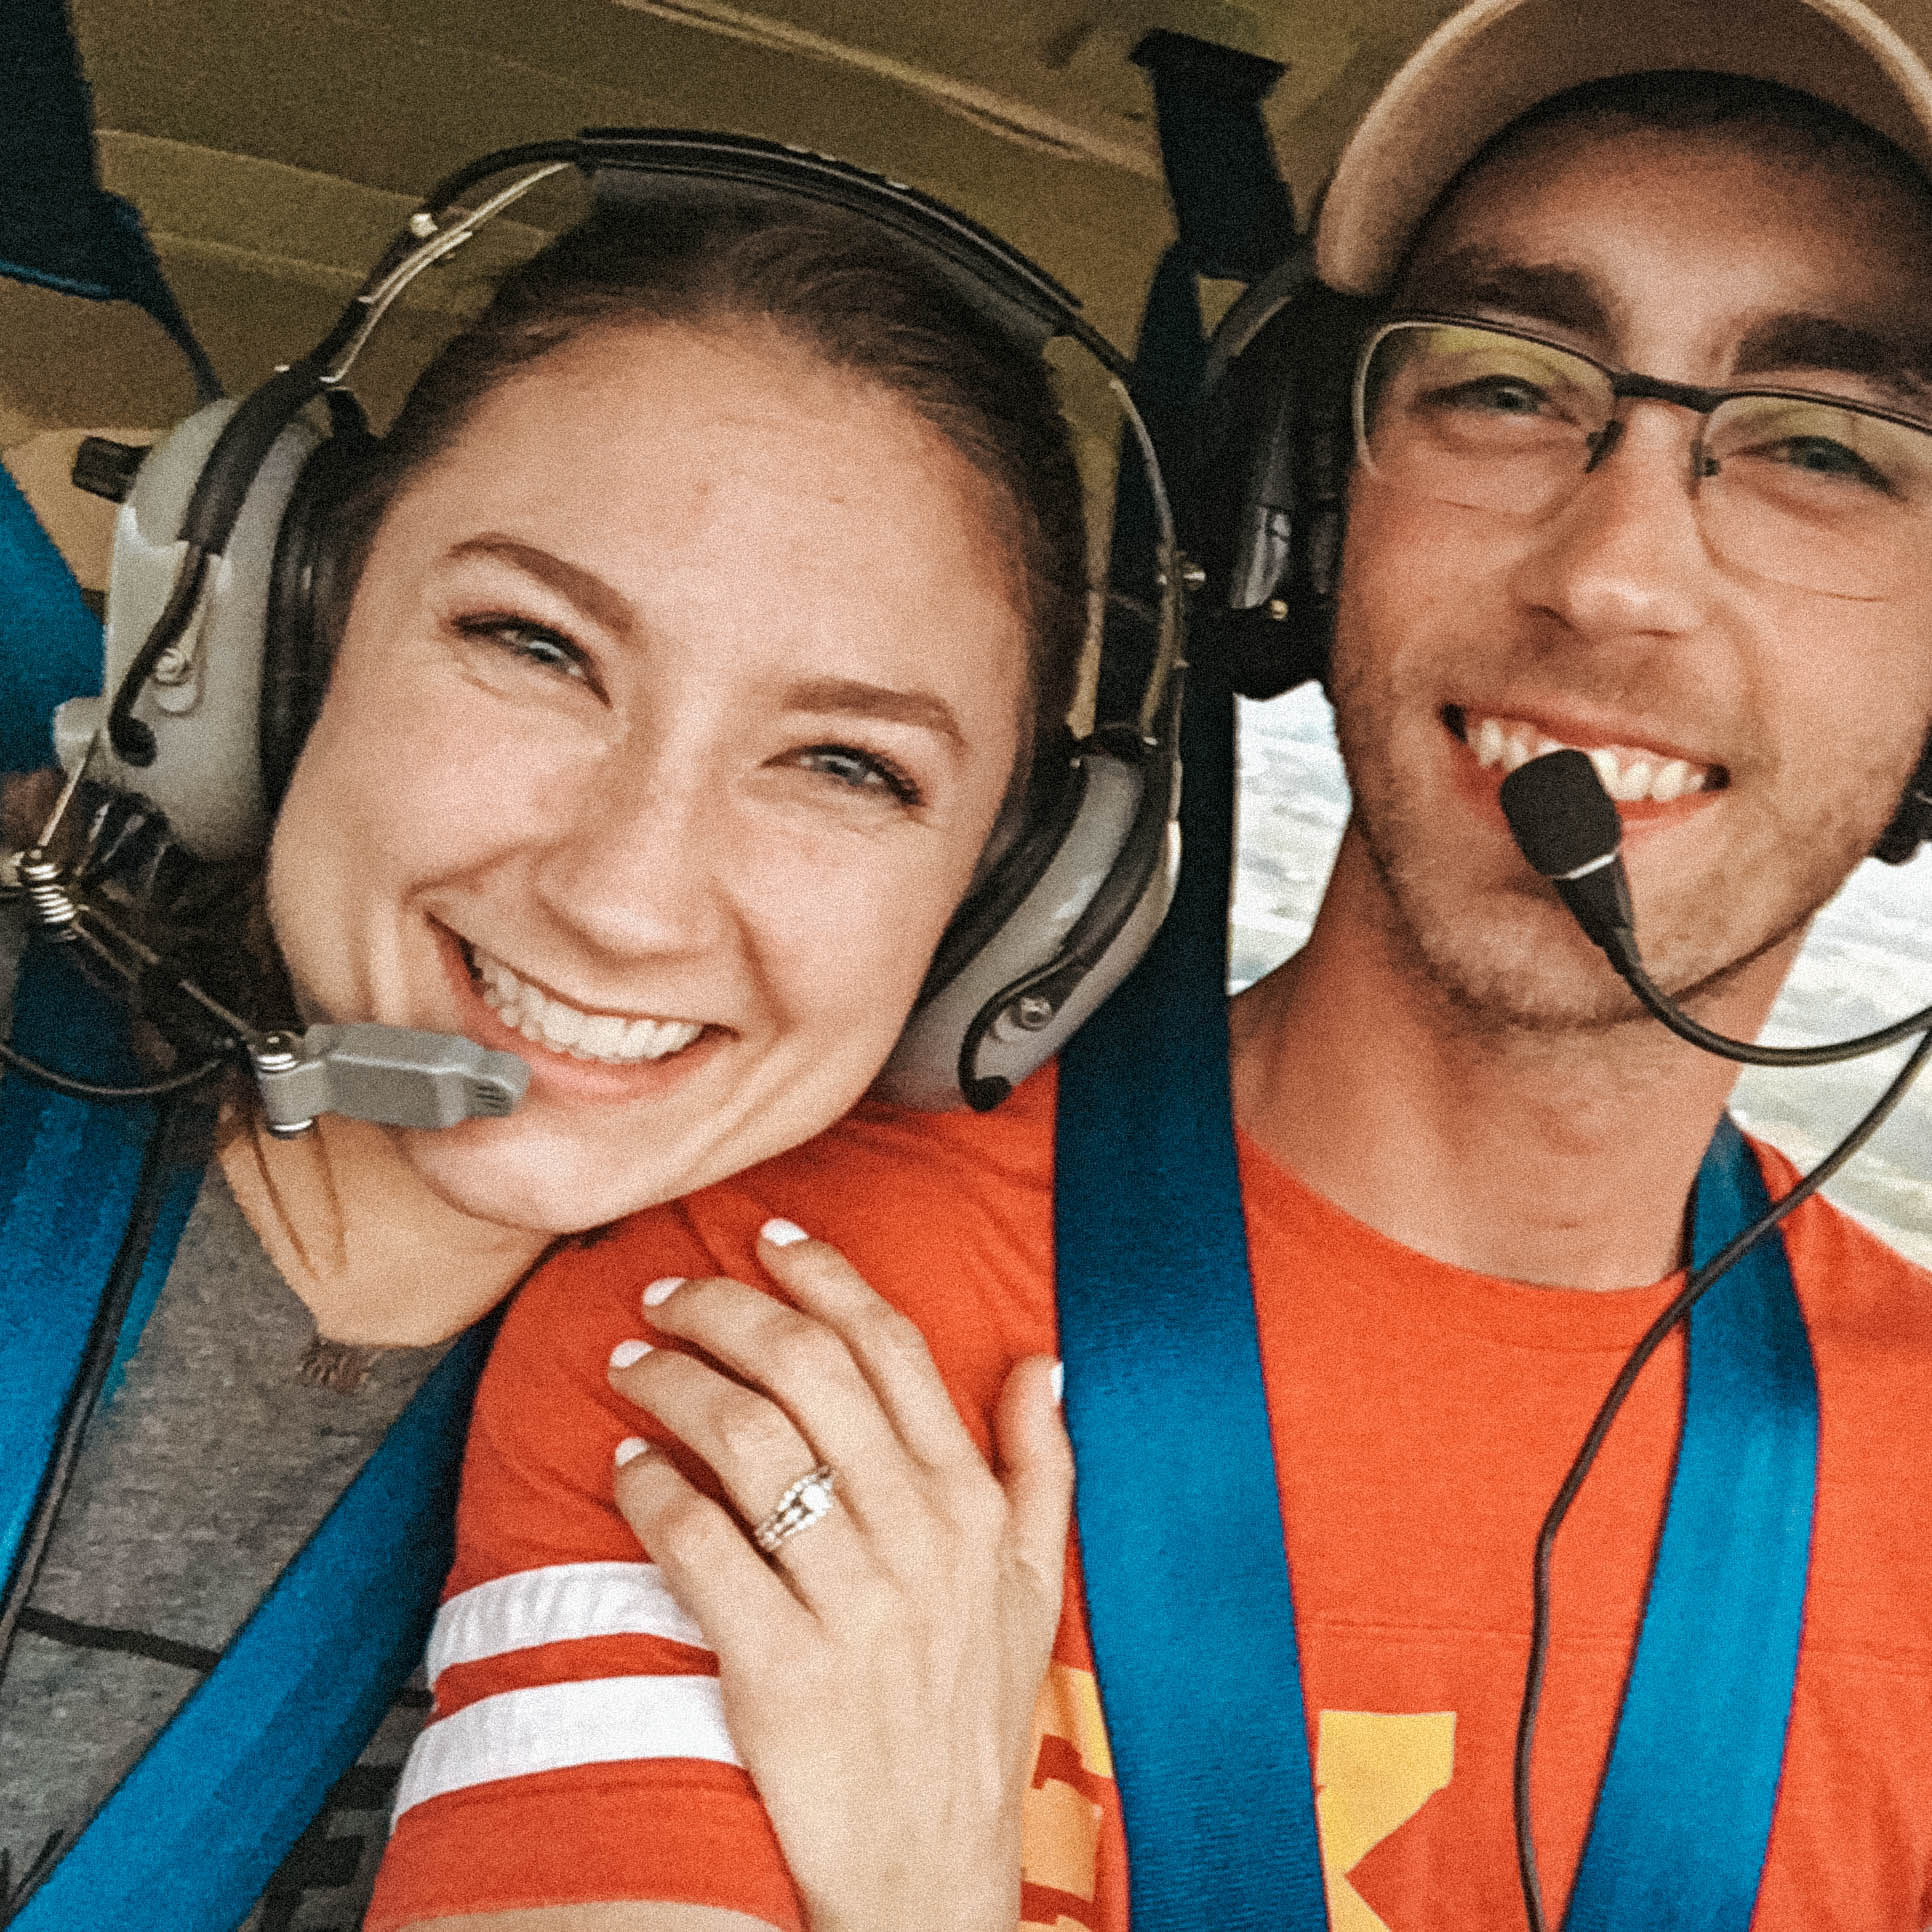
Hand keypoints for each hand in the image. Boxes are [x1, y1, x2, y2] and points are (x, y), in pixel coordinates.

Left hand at [606, 1220, 1072, 1931]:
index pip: (891, 1346)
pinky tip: (625, 1467)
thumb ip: (1043, 1466)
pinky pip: (699, 1543)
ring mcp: (851, 1601)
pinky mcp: (779, 1667)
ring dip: (674, 1383)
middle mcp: (919, 1536)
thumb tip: (1043, 1362)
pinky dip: (650, 1489)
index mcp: (974, 1505)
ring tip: (632, 1365)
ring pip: (746, 1439)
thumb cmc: (972, 1719)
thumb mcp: (1038, 1588)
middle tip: (668, 1294)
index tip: (768, 1239)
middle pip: (807, 1370)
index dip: (823, 1275)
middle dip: (725, 1309)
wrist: (932, 1873)